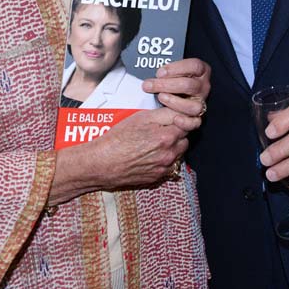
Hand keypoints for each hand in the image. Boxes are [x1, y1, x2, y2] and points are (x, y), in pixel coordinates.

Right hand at [53, 107, 188, 199]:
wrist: (102, 163)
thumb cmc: (118, 138)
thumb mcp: (141, 117)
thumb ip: (164, 114)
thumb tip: (178, 111)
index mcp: (167, 137)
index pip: (187, 122)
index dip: (180, 117)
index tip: (173, 116)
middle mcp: (169, 154)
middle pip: (185, 138)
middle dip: (178, 131)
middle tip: (163, 127)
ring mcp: (164, 167)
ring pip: (179, 153)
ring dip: (173, 146)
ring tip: (157, 140)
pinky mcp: (157, 177)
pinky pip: (170, 166)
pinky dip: (166, 159)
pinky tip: (152, 153)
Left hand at [142, 57, 210, 130]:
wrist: (169, 97)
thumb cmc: (170, 80)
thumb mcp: (170, 72)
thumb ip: (164, 72)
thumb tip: (146, 72)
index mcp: (200, 71)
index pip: (195, 66)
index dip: (177, 68)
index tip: (160, 72)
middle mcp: (203, 87)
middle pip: (189, 85)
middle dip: (166, 85)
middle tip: (149, 85)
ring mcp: (201, 102)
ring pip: (193, 105)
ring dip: (174, 102)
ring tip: (160, 98)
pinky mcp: (196, 118)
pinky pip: (194, 122)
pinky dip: (185, 122)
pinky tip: (175, 119)